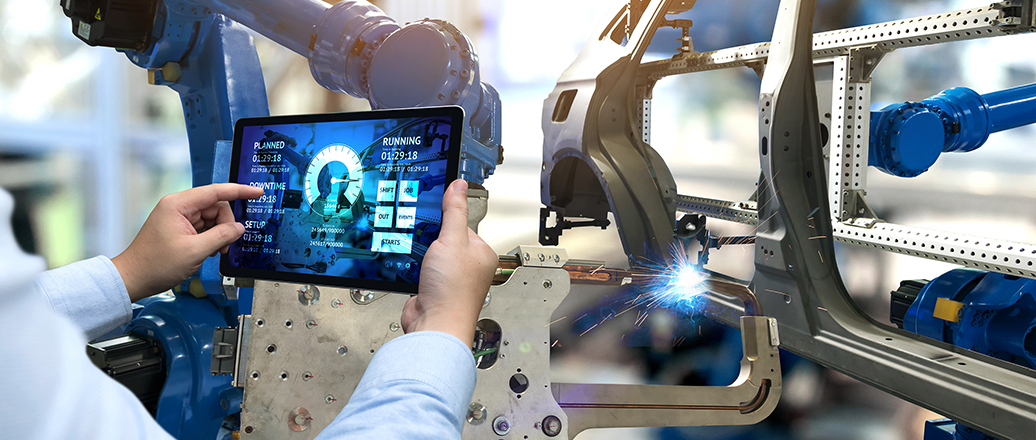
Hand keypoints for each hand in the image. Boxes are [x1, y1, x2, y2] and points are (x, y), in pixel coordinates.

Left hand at [111, 183, 263, 301]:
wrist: (134, 278)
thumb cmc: (154, 264)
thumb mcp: (195, 251)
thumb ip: (221, 236)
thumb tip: (238, 228)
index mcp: (178, 205)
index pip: (216, 191)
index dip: (239, 191)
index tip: (256, 192)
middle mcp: (178, 206)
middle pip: (216, 207)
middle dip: (225, 225)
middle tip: (224, 245)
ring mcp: (178, 217)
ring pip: (211, 218)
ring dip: (218, 234)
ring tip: (212, 251)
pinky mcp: (178, 227)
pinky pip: (203, 227)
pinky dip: (210, 238)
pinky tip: (206, 251)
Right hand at [401, 180, 496, 346]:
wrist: (435, 325)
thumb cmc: (452, 291)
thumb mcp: (452, 239)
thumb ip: (454, 211)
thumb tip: (459, 185)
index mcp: (481, 253)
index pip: (463, 225)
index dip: (446, 220)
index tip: (432, 213)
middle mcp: (468, 267)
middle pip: (444, 239)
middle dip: (430, 239)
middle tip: (424, 240)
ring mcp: (450, 279)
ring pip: (430, 255)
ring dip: (420, 255)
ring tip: (420, 259)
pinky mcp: (432, 288)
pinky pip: (420, 270)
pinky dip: (413, 268)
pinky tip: (412, 270)